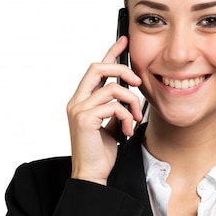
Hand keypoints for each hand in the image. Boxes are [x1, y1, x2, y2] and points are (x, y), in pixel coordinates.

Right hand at [66, 36, 141, 184]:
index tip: (123, 40)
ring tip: (135, 119)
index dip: (110, 52)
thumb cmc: (100, 153)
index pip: (96, 69)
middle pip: (98, 67)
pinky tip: (127, 130)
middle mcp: (77, 101)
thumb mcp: (111, 125)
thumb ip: (114, 108)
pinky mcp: (85, 118)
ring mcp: (79, 109)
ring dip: (131, 102)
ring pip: (113, 88)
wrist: (92, 175)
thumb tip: (129, 96)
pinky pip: (114, 106)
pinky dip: (126, 117)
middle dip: (122, 69)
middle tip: (138, 81)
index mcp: (82, 100)